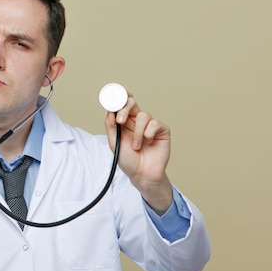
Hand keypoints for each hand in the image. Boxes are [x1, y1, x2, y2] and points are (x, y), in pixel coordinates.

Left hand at [104, 93, 172, 212]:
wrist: (142, 175)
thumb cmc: (128, 160)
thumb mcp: (114, 143)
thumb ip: (111, 126)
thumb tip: (110, 111)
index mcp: (124, 122)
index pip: (121, 104)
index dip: (119, 97)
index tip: (113, 96)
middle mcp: (137, 121)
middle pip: (132, 103)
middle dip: (125, 109)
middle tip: (121, 121)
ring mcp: (149, 125)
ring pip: (143, 115)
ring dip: (137, 133)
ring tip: (136, 147)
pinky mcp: (162, 130)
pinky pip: (154, 124)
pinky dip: (148, 134)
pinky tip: (149, 143)